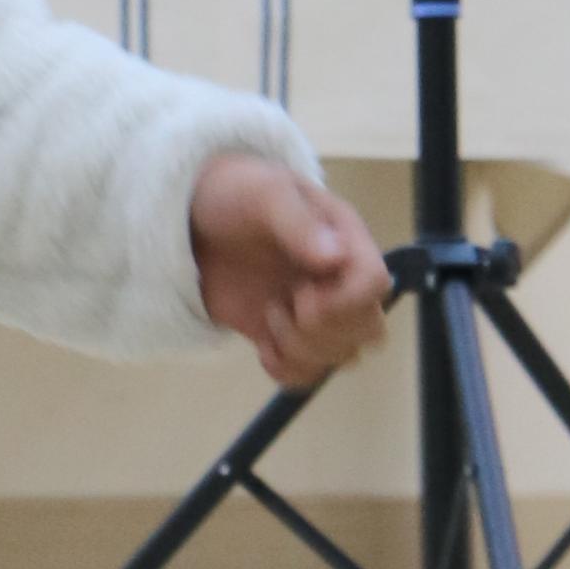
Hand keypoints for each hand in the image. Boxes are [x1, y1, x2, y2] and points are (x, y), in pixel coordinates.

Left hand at [189, 153, 393, 387]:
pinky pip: (309, 375)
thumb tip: (335, 257)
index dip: (344, 302)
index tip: (301, 293)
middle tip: (286, 305)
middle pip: (370, 330)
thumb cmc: (235, 194)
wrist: (194, 220)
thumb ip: (298, 222)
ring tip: (269, 315)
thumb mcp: (263, 193)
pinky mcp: (288, 337)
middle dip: (325, 331)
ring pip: (343, 357)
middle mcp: (340, 279)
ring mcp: (316, 312)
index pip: (375, 284)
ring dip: (302, 349)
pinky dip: (286, 370)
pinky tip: (262, 346)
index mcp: (345, 240)